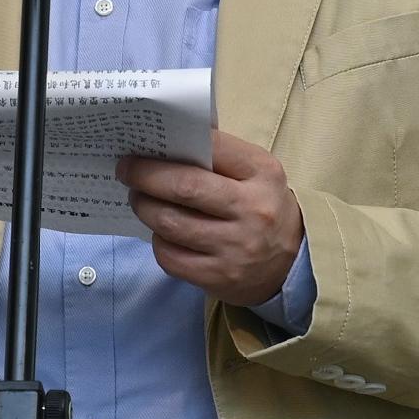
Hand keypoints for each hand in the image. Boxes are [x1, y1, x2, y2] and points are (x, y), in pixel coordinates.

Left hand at [119, 131, 303, 306]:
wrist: (292, 263)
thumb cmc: (263, 206)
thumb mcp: (257, 173)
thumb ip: (221, 156)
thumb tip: (167, 141)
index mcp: (262, 173)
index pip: (211, 147)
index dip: (173, 143)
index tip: (145, 143)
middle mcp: (252, 210)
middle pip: (184, 187)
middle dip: (146, 176)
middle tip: (127, 170)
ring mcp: (235, 248)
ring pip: (171, 224)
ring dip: (145, 207)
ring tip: (139, 198)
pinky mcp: (219, 277)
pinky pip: (170, 256)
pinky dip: (158, 240)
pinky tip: (161, 231)